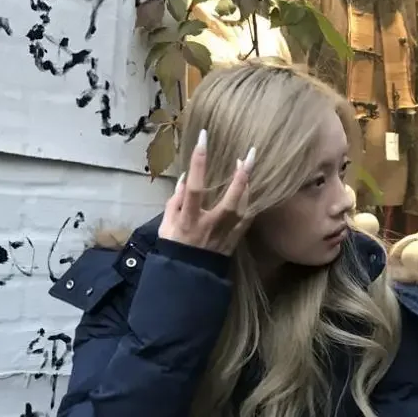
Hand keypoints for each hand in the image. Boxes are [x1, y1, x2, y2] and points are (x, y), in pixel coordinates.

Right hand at [159, 129, 254, 255]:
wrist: (187, 277)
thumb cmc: (174, 248)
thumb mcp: (166, 225)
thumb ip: (174, 202)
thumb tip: (184, 179)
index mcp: (189, 220)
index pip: (195, 187)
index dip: (199, 162)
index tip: (203, 138)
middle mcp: (210, 226)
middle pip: (231, 199)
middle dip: (241, 176)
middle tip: (250, 154)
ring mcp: (225, 234)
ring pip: (243, 209)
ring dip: (247, 186)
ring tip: (247, 165)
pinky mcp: (234, 241)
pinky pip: (247, 220)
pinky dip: (250, 203)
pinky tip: (252, 190)